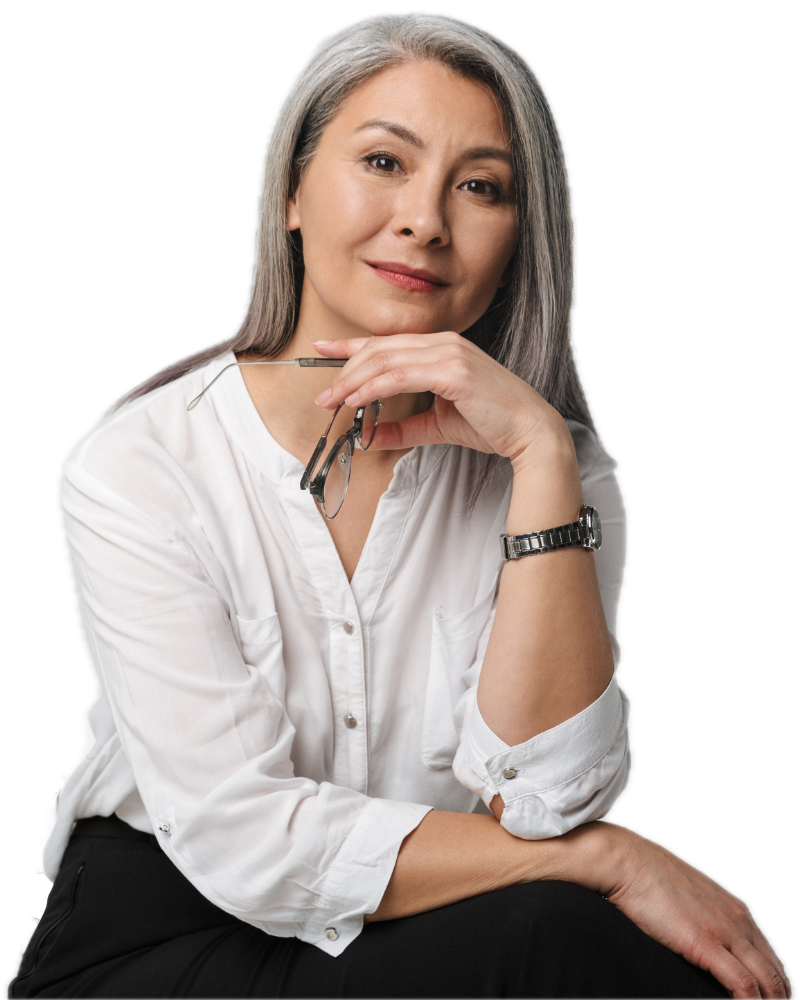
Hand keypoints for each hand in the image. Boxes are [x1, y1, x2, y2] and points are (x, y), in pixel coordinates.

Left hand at [312, 333, 567, 466]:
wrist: (529, 431)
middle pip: (379, 349)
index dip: (350, 346)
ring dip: (353, 381)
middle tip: (324, 396)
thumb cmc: (492, 424)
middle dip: (345, 371)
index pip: (387, 342)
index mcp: (441, 348)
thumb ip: (404, 428)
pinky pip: (400, 376)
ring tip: (334, 401)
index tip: (322, 349)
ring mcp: (449, 353)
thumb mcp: (437, 425)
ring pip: (385, 360)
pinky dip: (374, 388)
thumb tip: (371, 436)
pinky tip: (358, 402)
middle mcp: (443, 343)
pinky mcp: (453, 370)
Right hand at [593, 822, 791, 999]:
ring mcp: (725, 931)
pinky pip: (744, 985)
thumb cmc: (648, 877)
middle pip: (776, 974)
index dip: (775, 990)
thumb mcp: (689, 900)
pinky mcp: (706, 943)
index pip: (771, 960)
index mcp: (735, 911)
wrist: (628, 861)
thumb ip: (703, 922)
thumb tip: (700, 946)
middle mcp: (738, 921)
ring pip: (768, 982)